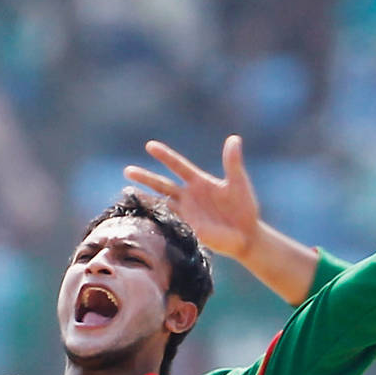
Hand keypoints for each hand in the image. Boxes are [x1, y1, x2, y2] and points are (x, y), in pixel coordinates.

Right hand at [125, 135, 261, 259]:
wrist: (247, 235)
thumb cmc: (245, 207)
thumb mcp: (238, 182)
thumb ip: (232, 162)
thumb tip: (234, 139)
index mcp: (199, 181)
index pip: (178, 165)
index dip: (165, 156)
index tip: (150, 146)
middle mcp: (189, 195)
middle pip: (162, 184)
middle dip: (145, 178)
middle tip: (127, 171)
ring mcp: (187, 213)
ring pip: (161, 203)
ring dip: (146, 199)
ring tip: (128, 193)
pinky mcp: (188, 228)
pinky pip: (169, 222)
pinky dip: (157, 218)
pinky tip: (143, 215)